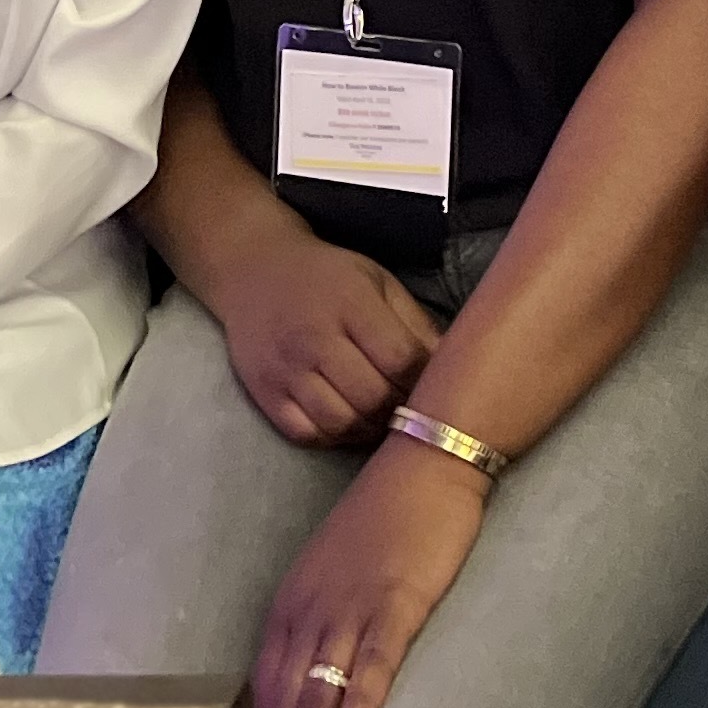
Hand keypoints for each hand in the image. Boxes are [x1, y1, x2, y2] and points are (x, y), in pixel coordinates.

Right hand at [202, 225, 446, 448]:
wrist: (255, 270)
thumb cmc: (327, 276)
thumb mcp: (377, 281)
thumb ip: (414, 322)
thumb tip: (452, 362)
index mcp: (351, 303)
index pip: (401, 358)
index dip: (424, 380)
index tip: (433, 385)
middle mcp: (315, 338)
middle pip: (373, 397)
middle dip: (400, 410)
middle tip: (410, 409)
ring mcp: (286, 369)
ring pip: (341, 422)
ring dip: (370, 429)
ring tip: (382, 418)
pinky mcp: (265, 393)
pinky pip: (306, 433)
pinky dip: (333, 437)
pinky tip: (348, 422)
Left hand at [252, 432, 486, 707]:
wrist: (424, 463)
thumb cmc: (383, 517)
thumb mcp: (330, 570)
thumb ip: (314, 620)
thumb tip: (308, 675)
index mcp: (291, 605)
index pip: (264, 690)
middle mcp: (310, 611)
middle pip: (283, 702)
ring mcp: (351, 607)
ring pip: (318, 693)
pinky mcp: (396, 602)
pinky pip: (372, 662)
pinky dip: (357, 705)